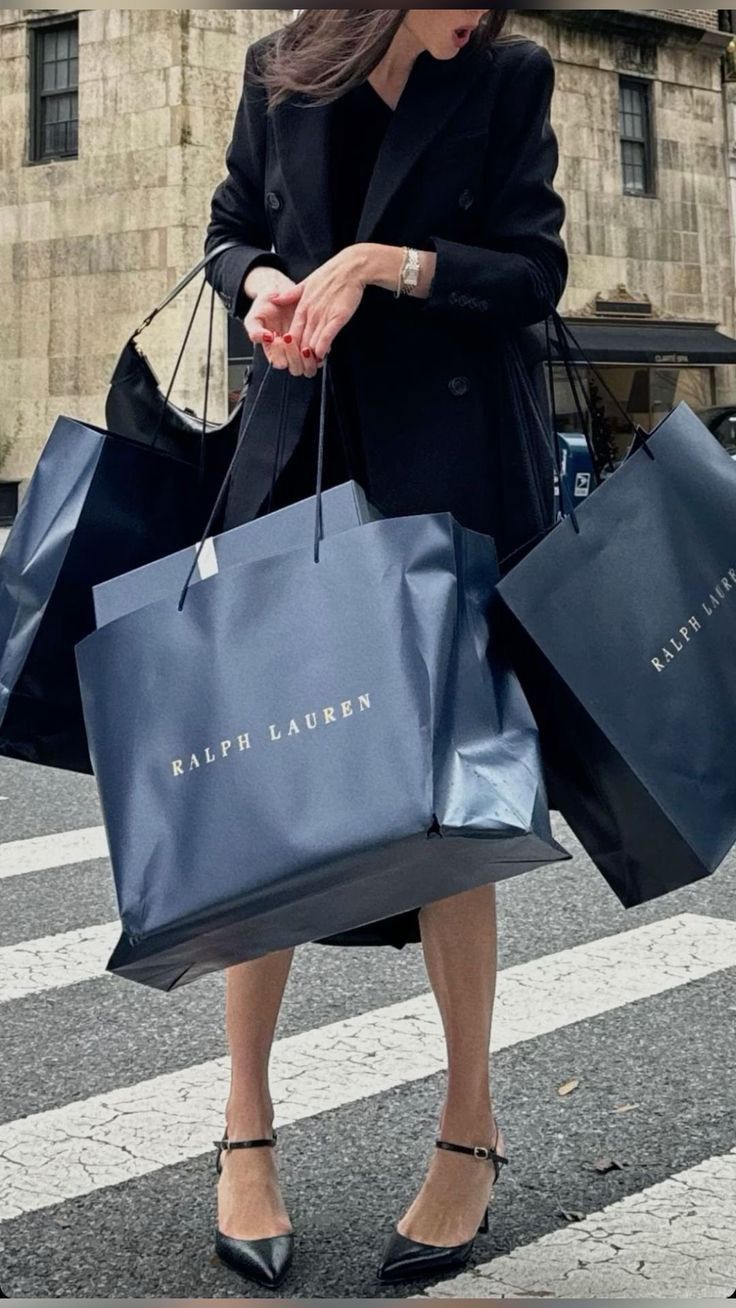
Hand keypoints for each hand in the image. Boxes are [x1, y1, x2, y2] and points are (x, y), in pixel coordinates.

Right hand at [243, 268, 320, 378]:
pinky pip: (322, 354)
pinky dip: (319, 349)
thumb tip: (266, 338)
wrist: (280, 292)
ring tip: (305, 345)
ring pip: (310, 368)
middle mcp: (289, 354)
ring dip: (309, 359)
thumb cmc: (265, 307)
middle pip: (296, 369)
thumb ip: (254, 331)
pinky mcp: (315, 341)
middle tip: (290, 338)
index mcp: (274, 352)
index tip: (278, 338)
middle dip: (294, 357)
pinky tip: (315, 337)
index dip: (280, 355)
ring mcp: (303, 349)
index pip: (280, 364)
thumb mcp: (254, 318)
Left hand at [266, 247, 366, 367]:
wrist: (351, 267)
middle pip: (301, 341)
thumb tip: (274, 299)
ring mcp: (323, 315)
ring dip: (312, 355)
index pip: (293, 332)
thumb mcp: (306, 283)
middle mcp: (311, 313)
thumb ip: (290, 295)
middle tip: (303, 367)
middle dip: (301, 356)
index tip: (294, 356)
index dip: (293, 347)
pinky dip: (323, 346)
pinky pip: (327, 336)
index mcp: (302, 306)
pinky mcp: (338, 317)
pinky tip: (321, 354)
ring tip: (312, 365)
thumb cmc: (331, 275)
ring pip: (313, 341)